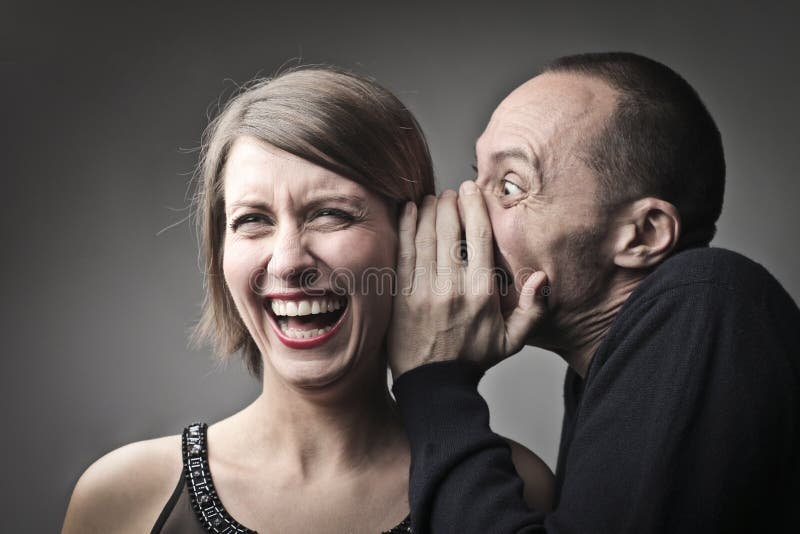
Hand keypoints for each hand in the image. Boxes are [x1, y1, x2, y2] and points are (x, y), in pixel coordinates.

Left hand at [388, 181, 548, 377]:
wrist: (434, 386)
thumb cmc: (473, 360)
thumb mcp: (512, 341)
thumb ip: (532, 309)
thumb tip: (543, 277)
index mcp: (482, 292)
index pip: (479, 236)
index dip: (475, 207)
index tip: (471, 190)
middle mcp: (453, 286)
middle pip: (450, 229)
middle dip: (450, 203)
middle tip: (451, 192)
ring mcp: (424, 289)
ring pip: (426, 236)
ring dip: (428, 210)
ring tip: (432, 199)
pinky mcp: (402, 295)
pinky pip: (403, 252)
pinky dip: (406, 227)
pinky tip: (409, 211)